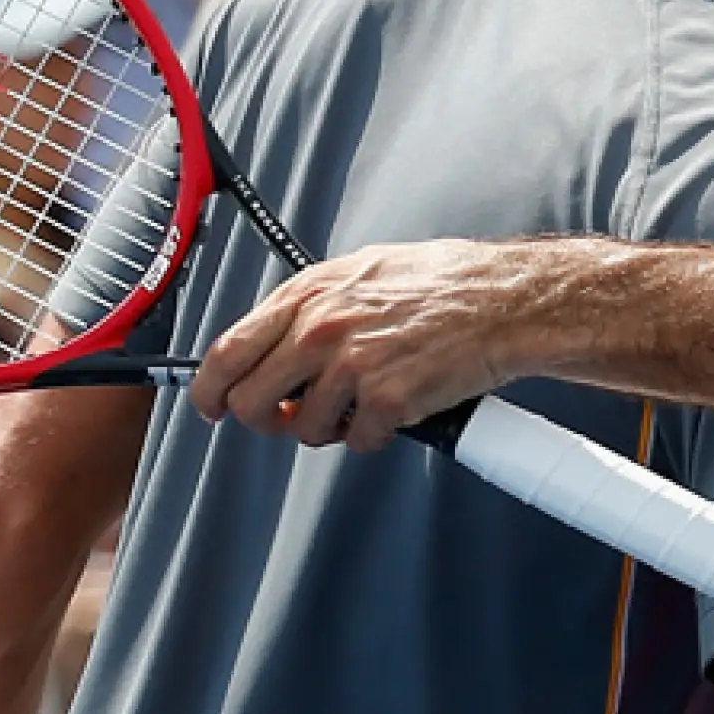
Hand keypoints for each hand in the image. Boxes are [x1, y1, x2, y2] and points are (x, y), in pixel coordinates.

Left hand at [190, 237, 553, 449]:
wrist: (502, 302)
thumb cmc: (441, 284)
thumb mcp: (360, 271)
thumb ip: (311, 305)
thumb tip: (276, 340)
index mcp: (307, 296)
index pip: (228, 352)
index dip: (211, 390)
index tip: (212, 405)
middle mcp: (320, 330)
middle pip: (251, 403)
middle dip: (268, 420)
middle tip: (291, 416)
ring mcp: (352, 367)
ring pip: (304, 430)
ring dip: (330, 428)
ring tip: (362, 404)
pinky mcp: (387, 401)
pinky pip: (359, 441)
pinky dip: (376, 434)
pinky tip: (397, 407)